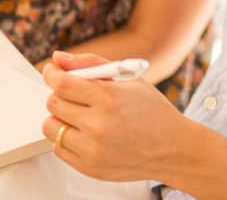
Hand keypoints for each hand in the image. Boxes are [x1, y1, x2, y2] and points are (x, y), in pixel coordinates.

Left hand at [42, 51, 191, 182]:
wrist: (176, 150)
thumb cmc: (152, 111)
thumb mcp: (127, 78)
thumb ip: (90, 63)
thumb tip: (57, 58)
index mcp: (109, 99)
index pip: (61, 84)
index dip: (51, 75)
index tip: (52, 73)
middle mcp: (99, 125)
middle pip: (53, 103)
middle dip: (59, 95)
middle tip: (73, 96)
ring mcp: (93, 149)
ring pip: (50, 127)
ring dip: (59, 118)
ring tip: (79, 116)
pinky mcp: (90, 168)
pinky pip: (58, 148)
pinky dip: (66, 138)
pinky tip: (84, 134)